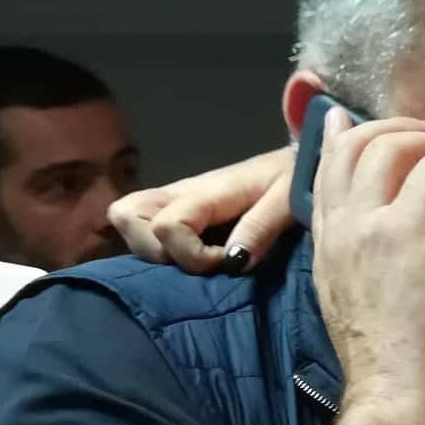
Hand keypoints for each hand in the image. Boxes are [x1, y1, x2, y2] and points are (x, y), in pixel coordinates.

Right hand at [108, 147, 295, 274]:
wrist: (298, 161)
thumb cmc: (294, 179)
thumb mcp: (288, 201)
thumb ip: (260, 228)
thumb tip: (234, 262)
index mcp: (206, 191)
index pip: (167, 225)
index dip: (190, 256)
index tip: (227, 262)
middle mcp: (179, 193)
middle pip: (126, 214)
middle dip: (153, 250)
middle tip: (197, 263)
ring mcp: (174, 200)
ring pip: (127, 220)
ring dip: (150, 249)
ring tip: (191, 261)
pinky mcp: (177, 211)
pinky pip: (144, 228)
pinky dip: (158, 249)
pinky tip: (191, 259)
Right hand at [310, 112, 424, 406]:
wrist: (397, 401)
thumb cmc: (399, 369)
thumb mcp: (371, 305)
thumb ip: (376, 263)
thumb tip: (410, 237)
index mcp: (327, 246)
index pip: (328, 166)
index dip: (352, 135)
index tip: (374, 123)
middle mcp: (340, 228)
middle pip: (360, 141)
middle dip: (408, 129)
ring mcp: (368, 226)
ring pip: (399, 144)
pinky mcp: (407, 233)